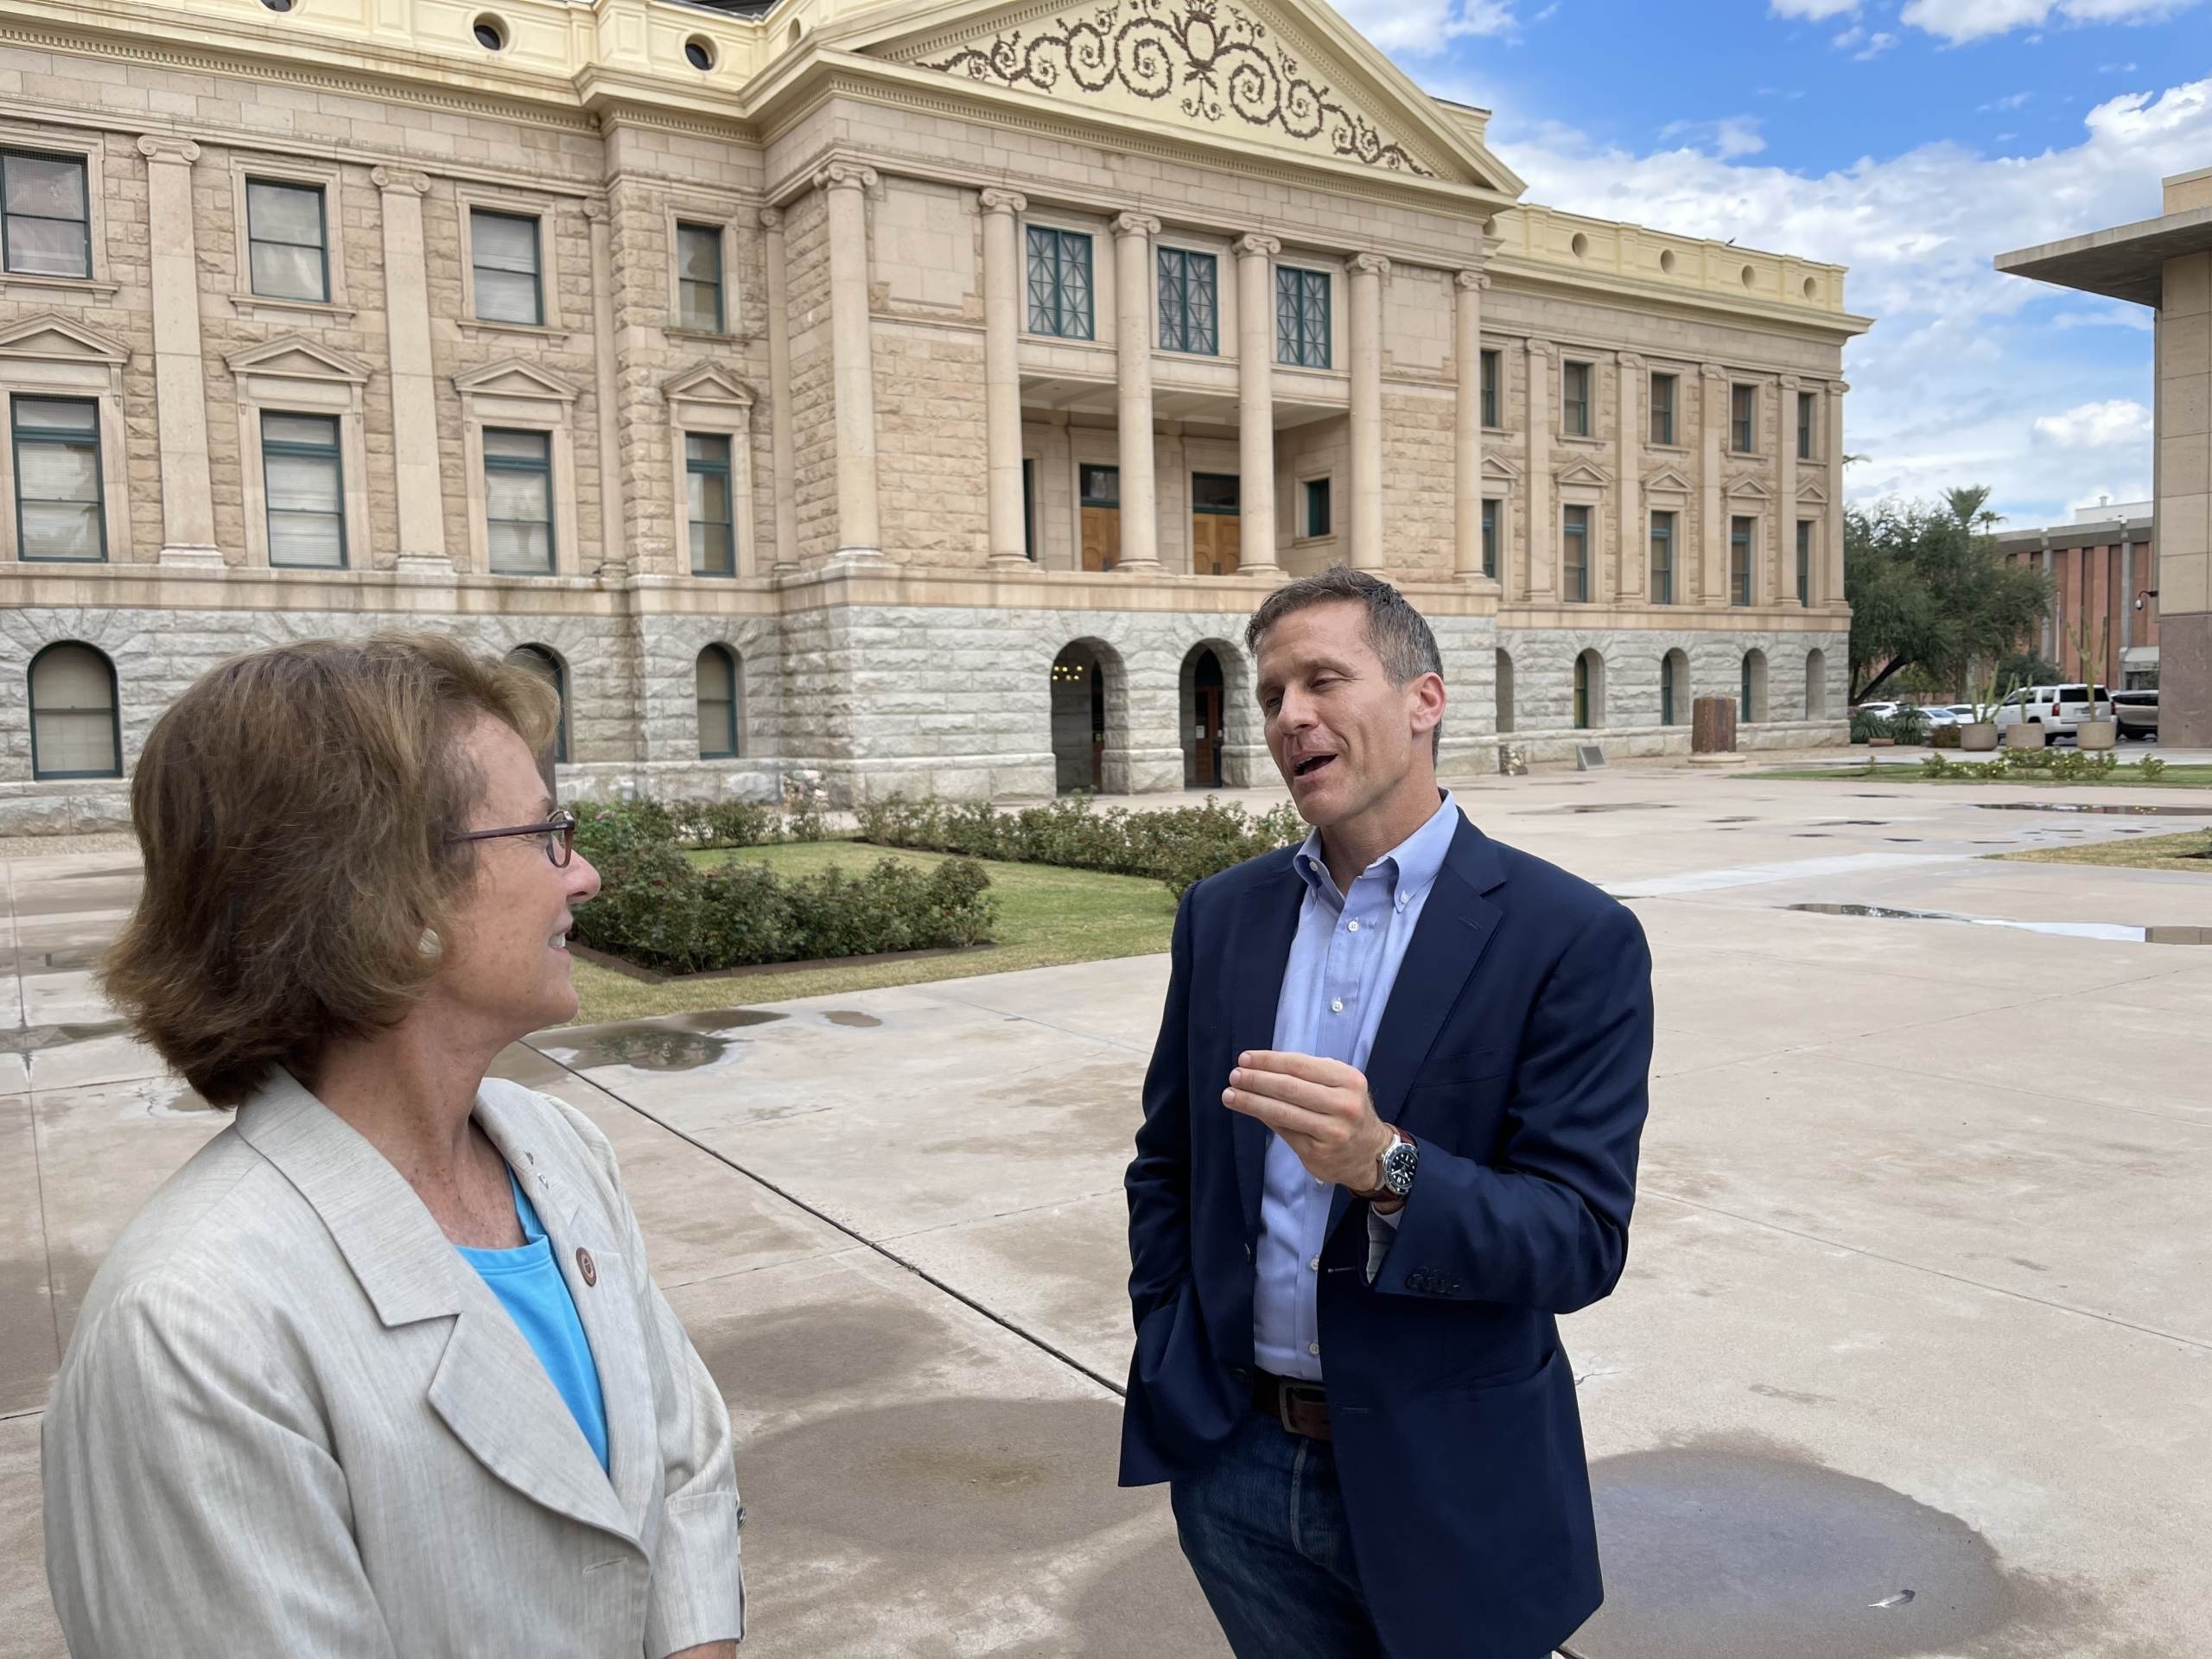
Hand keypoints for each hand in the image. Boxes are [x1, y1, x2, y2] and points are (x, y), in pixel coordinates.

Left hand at [1224, 1051, 1393, 1190]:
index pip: (1300, 1065)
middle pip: (1289, 1088)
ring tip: (1230, 1094)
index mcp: (1348, 1080)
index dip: (1268, 1061)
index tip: (1245, 1059)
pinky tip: (1250, 1111)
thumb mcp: (1340, 1085)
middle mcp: (1343, 1104)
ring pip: (1283, 1112)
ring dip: (1251, 1101)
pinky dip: (1264, 1119)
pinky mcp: (1318, 1152)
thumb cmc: (1347, 1110)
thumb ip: (1308, 1075)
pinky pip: (1284, 1131)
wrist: (1370, 1153)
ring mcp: (1331, 1131)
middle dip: (1256, 1080)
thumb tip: (1260, 1068)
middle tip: (1234, 1076)